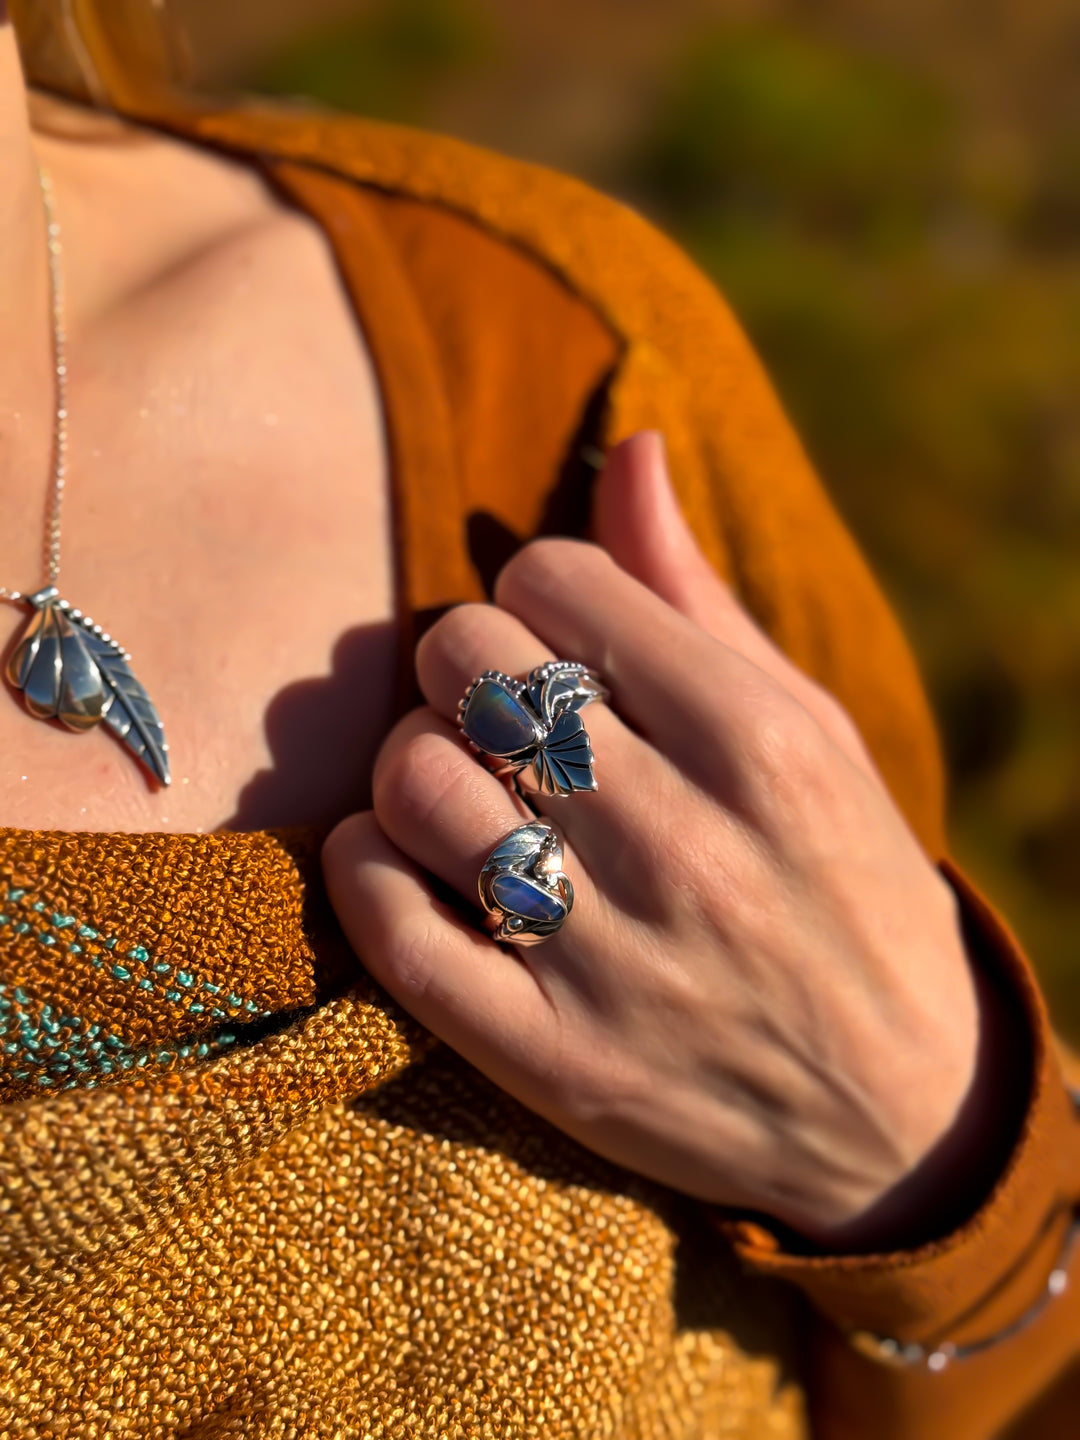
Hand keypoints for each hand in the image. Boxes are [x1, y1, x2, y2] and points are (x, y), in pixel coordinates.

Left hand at [324, 431, 999, 1247]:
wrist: (900, 1118)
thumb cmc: (851, 891)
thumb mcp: (812, 733)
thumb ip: (699, 597)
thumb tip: (627, 446)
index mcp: (758, 741)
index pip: (555, 578)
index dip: (536, 586)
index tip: (555, 631)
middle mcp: (684, 844)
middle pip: (469, 663)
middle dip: (463, 658)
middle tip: (493, 701)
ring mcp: (610, 960)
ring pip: (416, 784)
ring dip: (413, 761)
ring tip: (458, 782)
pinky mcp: (549, 1058)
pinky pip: (390, 928)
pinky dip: (366, 867)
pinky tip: (402, 854)